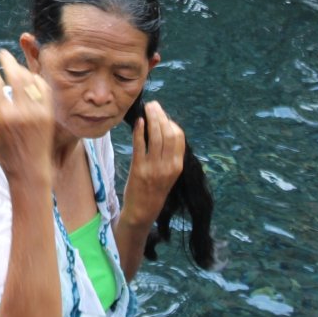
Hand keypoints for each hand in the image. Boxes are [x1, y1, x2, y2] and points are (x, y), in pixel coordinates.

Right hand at [0, 49, 55, 185]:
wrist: (31, 171)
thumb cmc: (5, 155)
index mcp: (4, 117)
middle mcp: (22, 113)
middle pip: (15, 76)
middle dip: (7, 61)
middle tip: (2, 53)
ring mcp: (38, 112)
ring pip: (30, 81)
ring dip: (21, 68)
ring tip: (13, 64)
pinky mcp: (49, 114)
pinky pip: (44, 89)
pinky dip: (36, 79)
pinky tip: (29, 76)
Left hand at [120, 100, 184, 226]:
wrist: (142, 212)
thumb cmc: (155, 190)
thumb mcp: (168, 173)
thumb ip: (168, 155)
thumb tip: (164, 130)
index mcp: (177, 166)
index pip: (178, 137)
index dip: (170, 122)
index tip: (162, 114)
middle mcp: (168, 166)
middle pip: (168, 133)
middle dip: (161, 116)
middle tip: (153, 105)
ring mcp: (153, 168)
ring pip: (155, 137)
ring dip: (152, 119)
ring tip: (147, 108)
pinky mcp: (139, 170)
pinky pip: (140, 146)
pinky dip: (140, 131)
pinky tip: (139, 121)